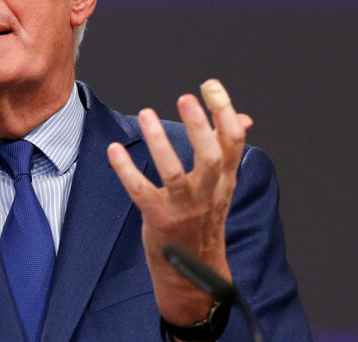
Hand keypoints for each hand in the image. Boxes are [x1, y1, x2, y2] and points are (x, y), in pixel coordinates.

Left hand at [107, 79, 251, 326]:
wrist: (194, 272)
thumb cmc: (203, 219)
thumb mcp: (221, 185)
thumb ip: (227, 151)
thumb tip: (243, 117)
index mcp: (225, 180)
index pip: (233, 141)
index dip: (224, 111)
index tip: (210, 86)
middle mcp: (208, 193)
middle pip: (209, 156)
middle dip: (198, 126)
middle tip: (185, 97)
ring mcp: (184, 208)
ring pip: (174, 173)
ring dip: (159, 142)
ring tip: (146, 114)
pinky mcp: (159, 219)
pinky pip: (140, 191)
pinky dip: (126, 170)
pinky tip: (114, 150)